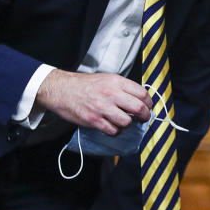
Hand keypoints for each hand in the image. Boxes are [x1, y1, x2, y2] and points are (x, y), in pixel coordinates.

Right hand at [35, 69, 152, 135]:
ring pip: (127, 122)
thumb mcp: (106, 78)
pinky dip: (115, 131)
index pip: (142, 93)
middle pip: (138, 108)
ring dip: (127, 124)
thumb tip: (139, 98)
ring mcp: (102, 108)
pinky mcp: (94, 120)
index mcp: (116, 81)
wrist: (61, 89)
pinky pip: (113, 131)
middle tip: (143, 119)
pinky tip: (111, 126)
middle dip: (144, 116)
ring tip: (123, 122)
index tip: (147, 107)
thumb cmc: (84, 84)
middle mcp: (111, 93)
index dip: (148, 103)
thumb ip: (122, 87)